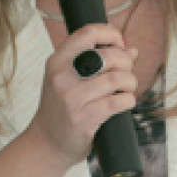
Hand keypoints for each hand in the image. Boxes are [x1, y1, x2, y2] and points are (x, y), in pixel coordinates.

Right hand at [26, 23, 138, 166]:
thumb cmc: (61, 108)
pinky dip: (128, 100)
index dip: (110, 33)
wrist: (46, 144)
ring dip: (130, 82)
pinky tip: (125, 102)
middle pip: (107, 56)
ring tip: (128, 88)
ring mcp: (72, 99)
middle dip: (126, 61)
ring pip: (117, 79)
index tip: (119, 43)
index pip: (87, 33)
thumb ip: (95, 61)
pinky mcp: (84, 119)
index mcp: (57, 62)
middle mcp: (62, 77)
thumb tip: (130, 49)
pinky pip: (118, 102)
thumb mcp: (68, 79)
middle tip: (127, 70)